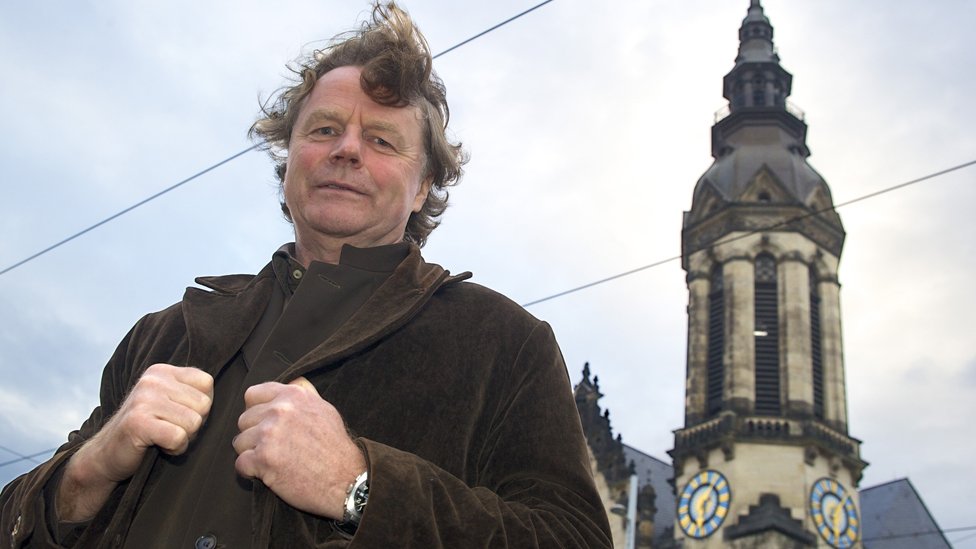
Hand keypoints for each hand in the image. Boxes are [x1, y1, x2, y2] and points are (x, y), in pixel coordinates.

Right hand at [58, 364, 213, 520]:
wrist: (106, 455)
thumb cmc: (147, 430)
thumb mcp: (169, 402)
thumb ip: (192, 392)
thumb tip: (236, 394)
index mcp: (162, 371)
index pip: (207, 383)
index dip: (201, 406)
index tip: (179, 415)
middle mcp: (152, 380)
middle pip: (204, 405)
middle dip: (193, 424)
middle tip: (169, 429)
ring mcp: (143, 400)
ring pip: (194, 423)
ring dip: (183, 438)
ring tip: (163, 437)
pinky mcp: (138, 422)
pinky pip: (179, 437)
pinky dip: (174, 448)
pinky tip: (158, 446)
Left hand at [234, 377, 365, 519]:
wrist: (346, 479)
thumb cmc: (335, 447)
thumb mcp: (324, 409)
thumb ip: (304, 394)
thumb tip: (293, 381)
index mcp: (293, 395)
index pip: (252, 395)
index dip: (255, 411)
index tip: (263, 423)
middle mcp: (280, 410)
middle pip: (243, 420)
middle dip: (253, 435)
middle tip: (272, 448)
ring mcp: (269, 434)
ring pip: (239, 442)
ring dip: (251, 454)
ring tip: (272, 462)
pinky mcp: (263, 459)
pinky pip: (240, 464)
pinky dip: (250, 472)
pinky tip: (268, 474)